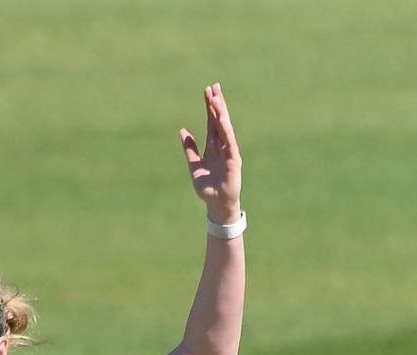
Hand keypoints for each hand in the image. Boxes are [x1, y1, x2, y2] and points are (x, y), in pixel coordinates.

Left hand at [180, 84, 241, 222]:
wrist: (216, 205)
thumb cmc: (207, 187)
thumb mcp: (194, 165)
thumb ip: (190, 149)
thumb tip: (183, 131)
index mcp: (212, 146)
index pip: (211, 122)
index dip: (209, 107)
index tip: (207, 91)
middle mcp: (222, 146)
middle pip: (219, 121)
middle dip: (217, 104)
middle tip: (214, 87)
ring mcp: (229, 152)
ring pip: (225, 129)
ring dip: (221, 113)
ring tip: (217, 99)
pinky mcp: (234, 161)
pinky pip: (230, 143)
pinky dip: (226, 131)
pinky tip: (222, 120)